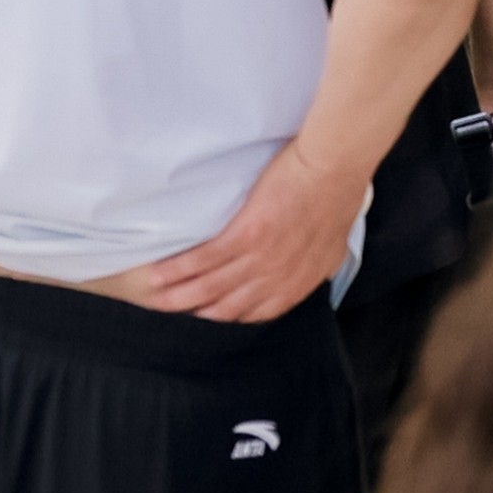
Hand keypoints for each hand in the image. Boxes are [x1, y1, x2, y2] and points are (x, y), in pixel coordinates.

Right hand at [130, 135, 369, 322]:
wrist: (333, 168)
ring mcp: (258, 260)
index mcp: (296, 285)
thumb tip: (313, 278)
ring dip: (178, 298)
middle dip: (196, 318)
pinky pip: (204, 260)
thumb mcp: (331, 248)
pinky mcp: (244, 236)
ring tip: (156, 302)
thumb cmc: (337, 200)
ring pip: (209, 288)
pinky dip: (178, 270)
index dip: (229, 322)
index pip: (255, 316)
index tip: (207, 323)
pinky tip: (159, 276)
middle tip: (171, 321)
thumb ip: (315, 270)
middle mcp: (274, 280)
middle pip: (226, 309)